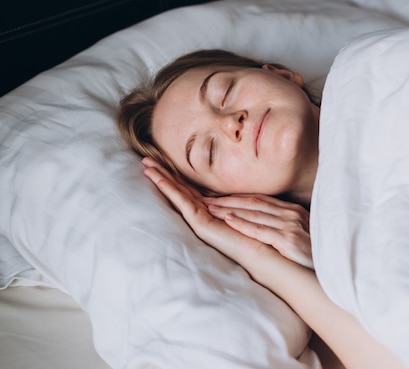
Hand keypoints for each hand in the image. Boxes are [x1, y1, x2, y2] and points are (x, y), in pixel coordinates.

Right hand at [141, 157, 280, 271]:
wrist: (263, 251)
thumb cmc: (256, 231)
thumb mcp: (243, 205)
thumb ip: (232, 196)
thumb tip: (229, 183)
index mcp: (211, 208)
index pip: (189, 187)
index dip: (176, 173)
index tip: (162, 159)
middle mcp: (203, 213)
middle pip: (179, 189)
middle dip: (162, 173)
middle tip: (145, 159)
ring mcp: (200, 219)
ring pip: (177, 194)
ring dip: (161, 179)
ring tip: (146, 165)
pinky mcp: (202, 224)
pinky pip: (182, 202)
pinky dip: (170, 189)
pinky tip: (159, 179)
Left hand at [204, 194, 312, 268]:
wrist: (336, 266)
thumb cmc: (317, 255)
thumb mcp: (301, 235)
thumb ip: (284, 227)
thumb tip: (264, 228)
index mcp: (292, 211)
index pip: (259, 199)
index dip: (236, 197)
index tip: (217, 197)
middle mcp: (291, 213)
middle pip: (253, 202)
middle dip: (227, 200)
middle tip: (204, 199)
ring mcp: (290, 225)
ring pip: (253, 213)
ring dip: (228, 209)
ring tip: (209, 208)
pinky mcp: (288, 239)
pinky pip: (260, 230)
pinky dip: (242, 223)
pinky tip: (227, 220)